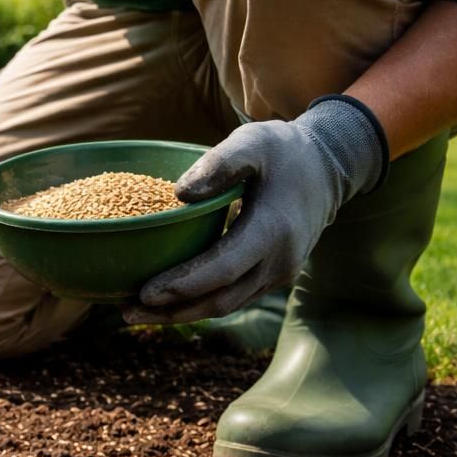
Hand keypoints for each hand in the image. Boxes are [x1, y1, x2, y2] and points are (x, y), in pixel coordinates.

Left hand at [125, 96, 386, 323]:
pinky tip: (166, 303)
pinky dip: (199, 304)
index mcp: (273, 230)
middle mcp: (279, 261)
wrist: (329, 168)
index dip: (182, 285)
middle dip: (171, 310)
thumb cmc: (283, 151)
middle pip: (219, 300)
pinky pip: (233, 299)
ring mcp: (279, 275)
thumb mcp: (252, 142)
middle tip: (126, 312)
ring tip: (136, 313)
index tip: (143, 294)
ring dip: (181, 314)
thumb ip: (219, 163)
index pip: (222, 270)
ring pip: (225, 305)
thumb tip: (179, 193)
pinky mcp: (273, 278)